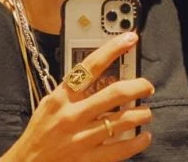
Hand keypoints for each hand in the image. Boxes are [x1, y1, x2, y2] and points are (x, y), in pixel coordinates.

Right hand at [0, 32, 152, 161]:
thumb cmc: (40, 132)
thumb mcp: (50, 104)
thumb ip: (72, 90)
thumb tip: (99, 74)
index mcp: (62, 97)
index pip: (90, 66)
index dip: (113, 49)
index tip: (129, 39)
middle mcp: (73, 115)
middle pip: (114, 94)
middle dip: (138, 86)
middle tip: (147, 86)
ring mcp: (82, 139)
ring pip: (123, 121)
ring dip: (141, 114)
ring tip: (146, 111)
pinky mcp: (89, 160)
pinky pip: (121, 149)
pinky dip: (138, 142)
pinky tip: (144, 136)